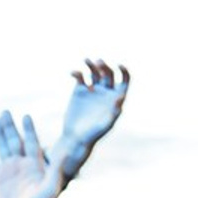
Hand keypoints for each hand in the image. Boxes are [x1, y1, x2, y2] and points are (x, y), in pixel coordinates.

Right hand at [0, 113, 63, 197]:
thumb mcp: (51, 189)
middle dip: (10, 126)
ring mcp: (8, 174)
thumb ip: (56, 169)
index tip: (25, 115)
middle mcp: (21, 167)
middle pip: (14, 141)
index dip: (28, 129)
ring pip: (2, 149)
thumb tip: (67, 150)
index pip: (31, 142)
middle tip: (5, 112)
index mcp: (35, 166)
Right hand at [52, 58, 129, 179]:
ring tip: (87, 59)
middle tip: (98, 62)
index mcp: (115, 97)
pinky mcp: (79, 91)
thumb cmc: (94, 134)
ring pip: (94, 72)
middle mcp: (105, 92)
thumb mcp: (106, 124)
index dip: (123, 71)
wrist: (76, 137)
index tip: (119, 65)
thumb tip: (121, 97)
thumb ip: (115, 111)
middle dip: (104, 66)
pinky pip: (80, 77)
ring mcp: (92, 90)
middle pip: (108, 73)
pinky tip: (73, 73)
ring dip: (91, 65)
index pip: (124, 79)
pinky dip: (77, 73)